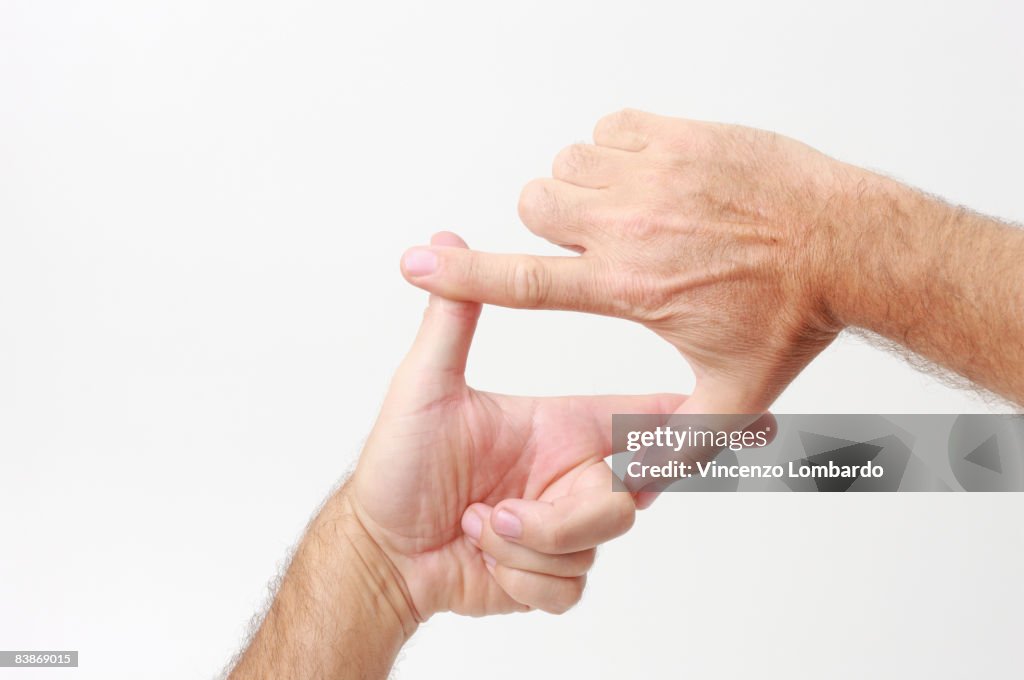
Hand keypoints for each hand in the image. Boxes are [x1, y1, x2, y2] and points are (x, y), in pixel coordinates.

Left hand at [348, 231, 686, 618]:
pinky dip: (520, 579)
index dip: (690, 422)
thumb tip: (444, 242)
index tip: (752, 421)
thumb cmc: (396, 464)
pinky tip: (482, 558)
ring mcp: (560, 529)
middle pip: (623, 501)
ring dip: (524, 546)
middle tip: (497, 509)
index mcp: (558, 427)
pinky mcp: (547, 574)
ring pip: (593, 548)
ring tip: (476, 525)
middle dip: (563, 517)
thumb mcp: (424, 385)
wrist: (378, 549)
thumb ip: (451, 320)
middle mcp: (568, 476)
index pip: (639, 419)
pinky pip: (569, 587)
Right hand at [399, 110, 854, 412]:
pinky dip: (614, 155)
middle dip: (552, 233)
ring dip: (584, 194)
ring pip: (569, 166)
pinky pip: (608, 131)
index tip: (415, 264)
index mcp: (628, 286)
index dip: (458, 276)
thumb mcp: (734, 398)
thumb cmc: (793, 318)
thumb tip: (637, 489)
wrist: (851, 243)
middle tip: (597, 254)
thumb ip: (677, 446)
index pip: (522, 281)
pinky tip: (650, 184)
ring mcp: (656, 173)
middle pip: (537, 207)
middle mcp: (632, 224)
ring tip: (631, 222)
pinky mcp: (681, 136)